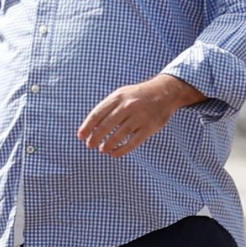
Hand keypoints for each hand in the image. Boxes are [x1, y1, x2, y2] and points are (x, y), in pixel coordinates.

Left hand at [79, 75, 202, 156]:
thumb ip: (107, 108)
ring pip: (119, 135)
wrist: (165, 92)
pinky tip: (115, 154)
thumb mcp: (121, 94)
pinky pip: (133, 142)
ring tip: (102, 149)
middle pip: (106, 126)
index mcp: (118, 97)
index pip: (97, 113)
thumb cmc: (138, 95)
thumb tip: (91, 127)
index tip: (80, 136)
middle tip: (89, 146)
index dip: (87, 126)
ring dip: (108, 145)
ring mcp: (139, 117)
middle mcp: (127, 106)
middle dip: (95, 138)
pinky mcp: (149, 128)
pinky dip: (122, 150)